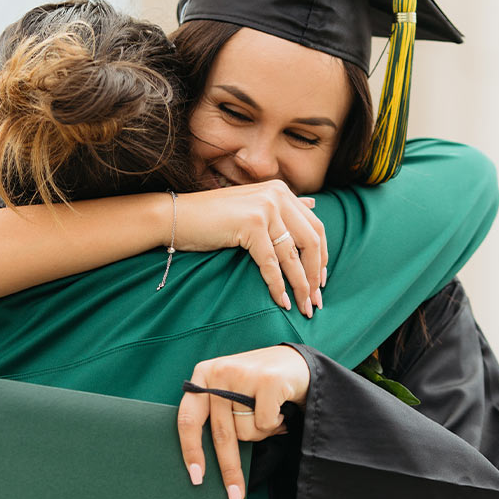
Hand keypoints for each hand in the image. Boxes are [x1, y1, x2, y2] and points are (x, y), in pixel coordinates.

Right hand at [173, 181, 327, 316]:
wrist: (176, 216)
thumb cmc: (211, 217)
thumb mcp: (252, 206)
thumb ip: (282, 206)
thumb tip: (313, 204)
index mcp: (281, 191)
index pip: (315, 226)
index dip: (322, 257)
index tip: (320, 281)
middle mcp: (277, 195)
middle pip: (311, 241)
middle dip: (315, 274)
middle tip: (316, 300)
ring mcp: (265, 208)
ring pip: (293, 255)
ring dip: (301, 286)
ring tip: (303, 307)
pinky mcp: (251, 224)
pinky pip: (271, 263)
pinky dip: (278, 286)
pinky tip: (281, 302)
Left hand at [177, 345, 310, 498]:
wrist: (298, 363)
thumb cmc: (259, 386)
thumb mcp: (230, 391)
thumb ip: (215, 413)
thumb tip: (202, 464)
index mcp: (203, 375)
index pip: (188, 418)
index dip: (191, 450)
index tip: (196, 478)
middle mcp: (219, 372)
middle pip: (220, 433)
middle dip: (229, 469)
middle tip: (234, 496)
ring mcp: (243, 374)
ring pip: (245, 431)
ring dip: (260, 433)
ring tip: (268, 416)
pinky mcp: (268, 380)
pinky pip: (265, 423)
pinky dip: (275, 424)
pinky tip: (280, 410)